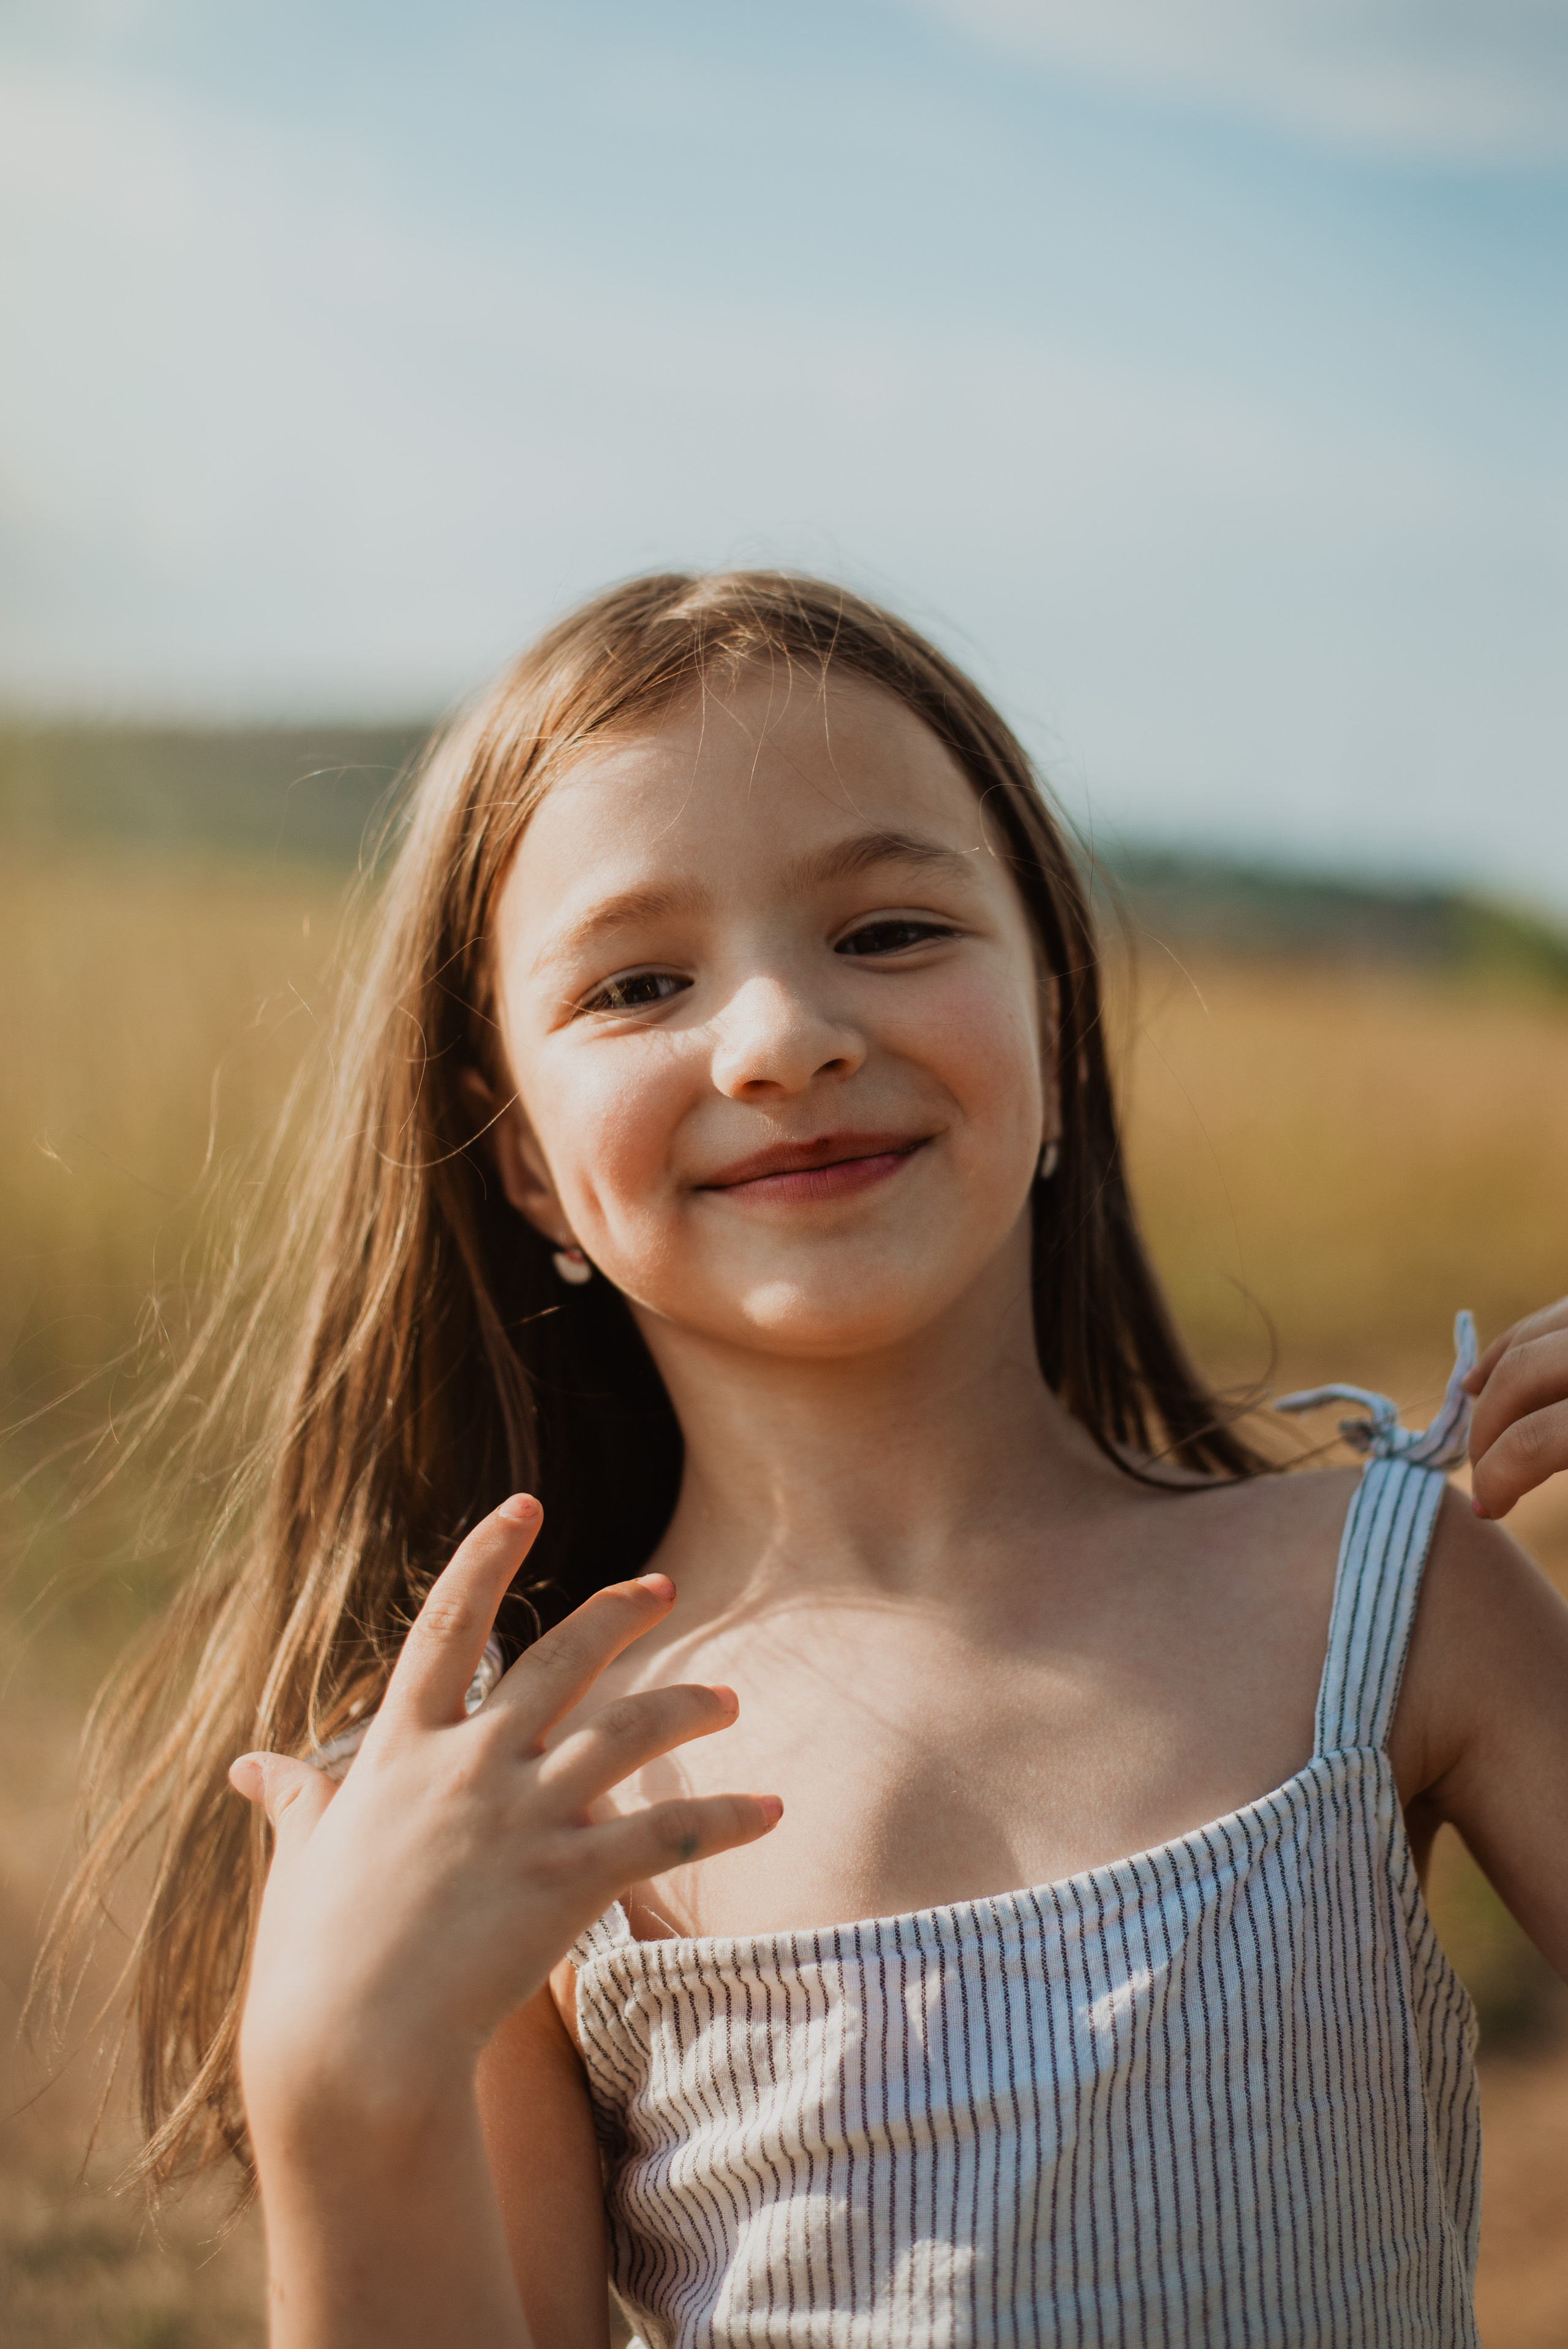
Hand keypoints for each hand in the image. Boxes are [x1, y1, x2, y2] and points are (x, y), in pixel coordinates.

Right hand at [229, 1495, 780, 2121]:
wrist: (352, 2047)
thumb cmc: (316, 1958)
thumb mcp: (302, 1859)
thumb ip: (297, 1799)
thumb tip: (253, 1765)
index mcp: (403, 1748)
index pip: (451, 1622)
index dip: (488, 1555)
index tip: (525, 1505)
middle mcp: (470, 1765)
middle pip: (563, 1660)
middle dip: (620, 1614)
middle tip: (665, 1587)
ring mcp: (523, 1818)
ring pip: (630, 1731)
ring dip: (689, 1706)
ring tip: (731, 1700)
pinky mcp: (569, 1880)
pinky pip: (666, 1833)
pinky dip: (727, 1817)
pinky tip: (772, 1811)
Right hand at [1464, 1296, 1567, 1519]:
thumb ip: (1564, 1451)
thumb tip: (1504, 1489)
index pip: (1533, 1441)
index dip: (1497, 1479)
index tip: (1488, 1506)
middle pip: (1520, 1380)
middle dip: (1488, 1430)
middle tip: (1483, 1471)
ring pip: (1528, 1339)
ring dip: (1492, 1384)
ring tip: (1476, 1426)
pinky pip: (1550, 1317)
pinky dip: (1511, 1346)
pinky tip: (1484, 1376)